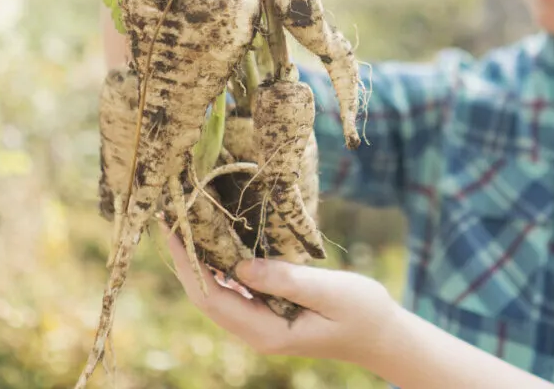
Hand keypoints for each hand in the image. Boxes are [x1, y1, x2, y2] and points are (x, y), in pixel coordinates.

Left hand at [160, 223, 400, 366]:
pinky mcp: (270, 311)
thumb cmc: (364, 312)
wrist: (383, 335)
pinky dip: (221, 264)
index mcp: (266, 331)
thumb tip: (240, 267)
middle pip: (205, 296)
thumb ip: (287, 281)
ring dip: (200, 260)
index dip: (188, 265)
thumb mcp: (330, 292)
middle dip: (185, 258)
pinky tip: (217, 240)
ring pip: (217, 292)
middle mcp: (256, 331)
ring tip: (186, 223)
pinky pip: (235, 288)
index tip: (173, 230)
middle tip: (169, 218)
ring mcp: (261, 323)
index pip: (212, 299)